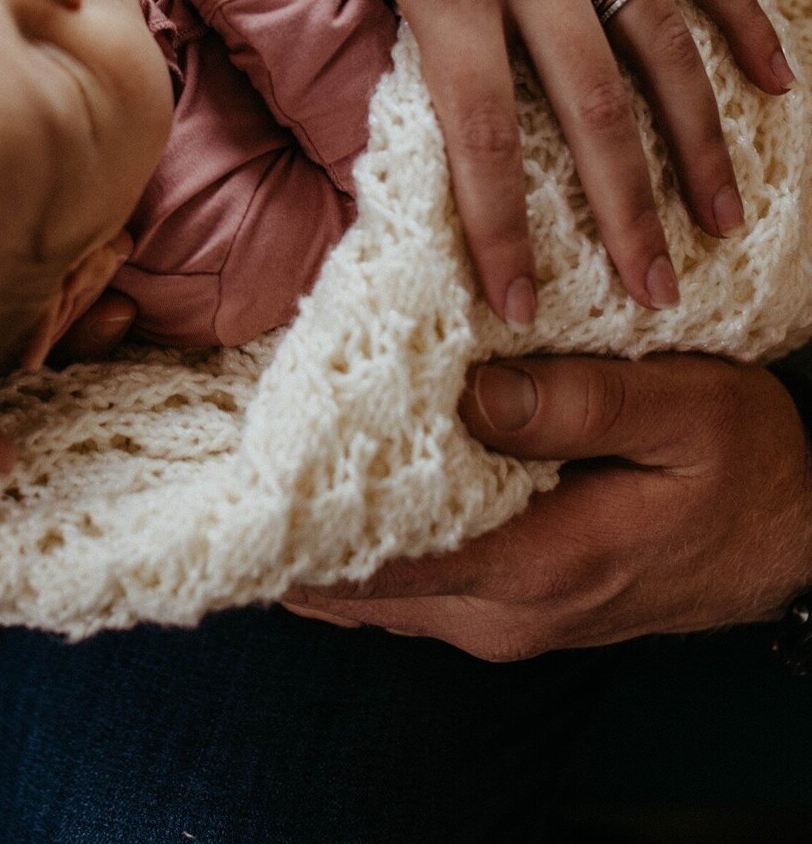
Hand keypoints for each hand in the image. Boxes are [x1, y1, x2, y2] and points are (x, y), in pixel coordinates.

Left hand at [286, 354, 811, 656]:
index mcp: (539, 565)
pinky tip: (345, 474)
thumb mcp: (683, 410)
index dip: (304, 512)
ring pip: (376, 588)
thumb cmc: (747, 463)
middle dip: (301, 515)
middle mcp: (505, 612)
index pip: (381, 560)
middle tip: (252, 425)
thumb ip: (578, 403)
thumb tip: (470, 390)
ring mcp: (502, 619)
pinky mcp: (507, 605)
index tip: (252, 450)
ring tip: (282, 439)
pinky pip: (411, 580)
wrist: (798, 536)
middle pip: (358, 584)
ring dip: (330, 526)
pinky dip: (369, 537)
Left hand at [295, 0, 791, 321]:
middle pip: (591, 107)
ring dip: (697, 139)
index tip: (520, 300)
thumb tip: (419, 134)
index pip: (481, 134)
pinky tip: (776, 81)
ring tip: (721, 216)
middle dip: (624, 210)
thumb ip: (399, 32)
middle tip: (651, 293)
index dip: (504, 227)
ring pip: (660, 43)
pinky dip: (742, 17)